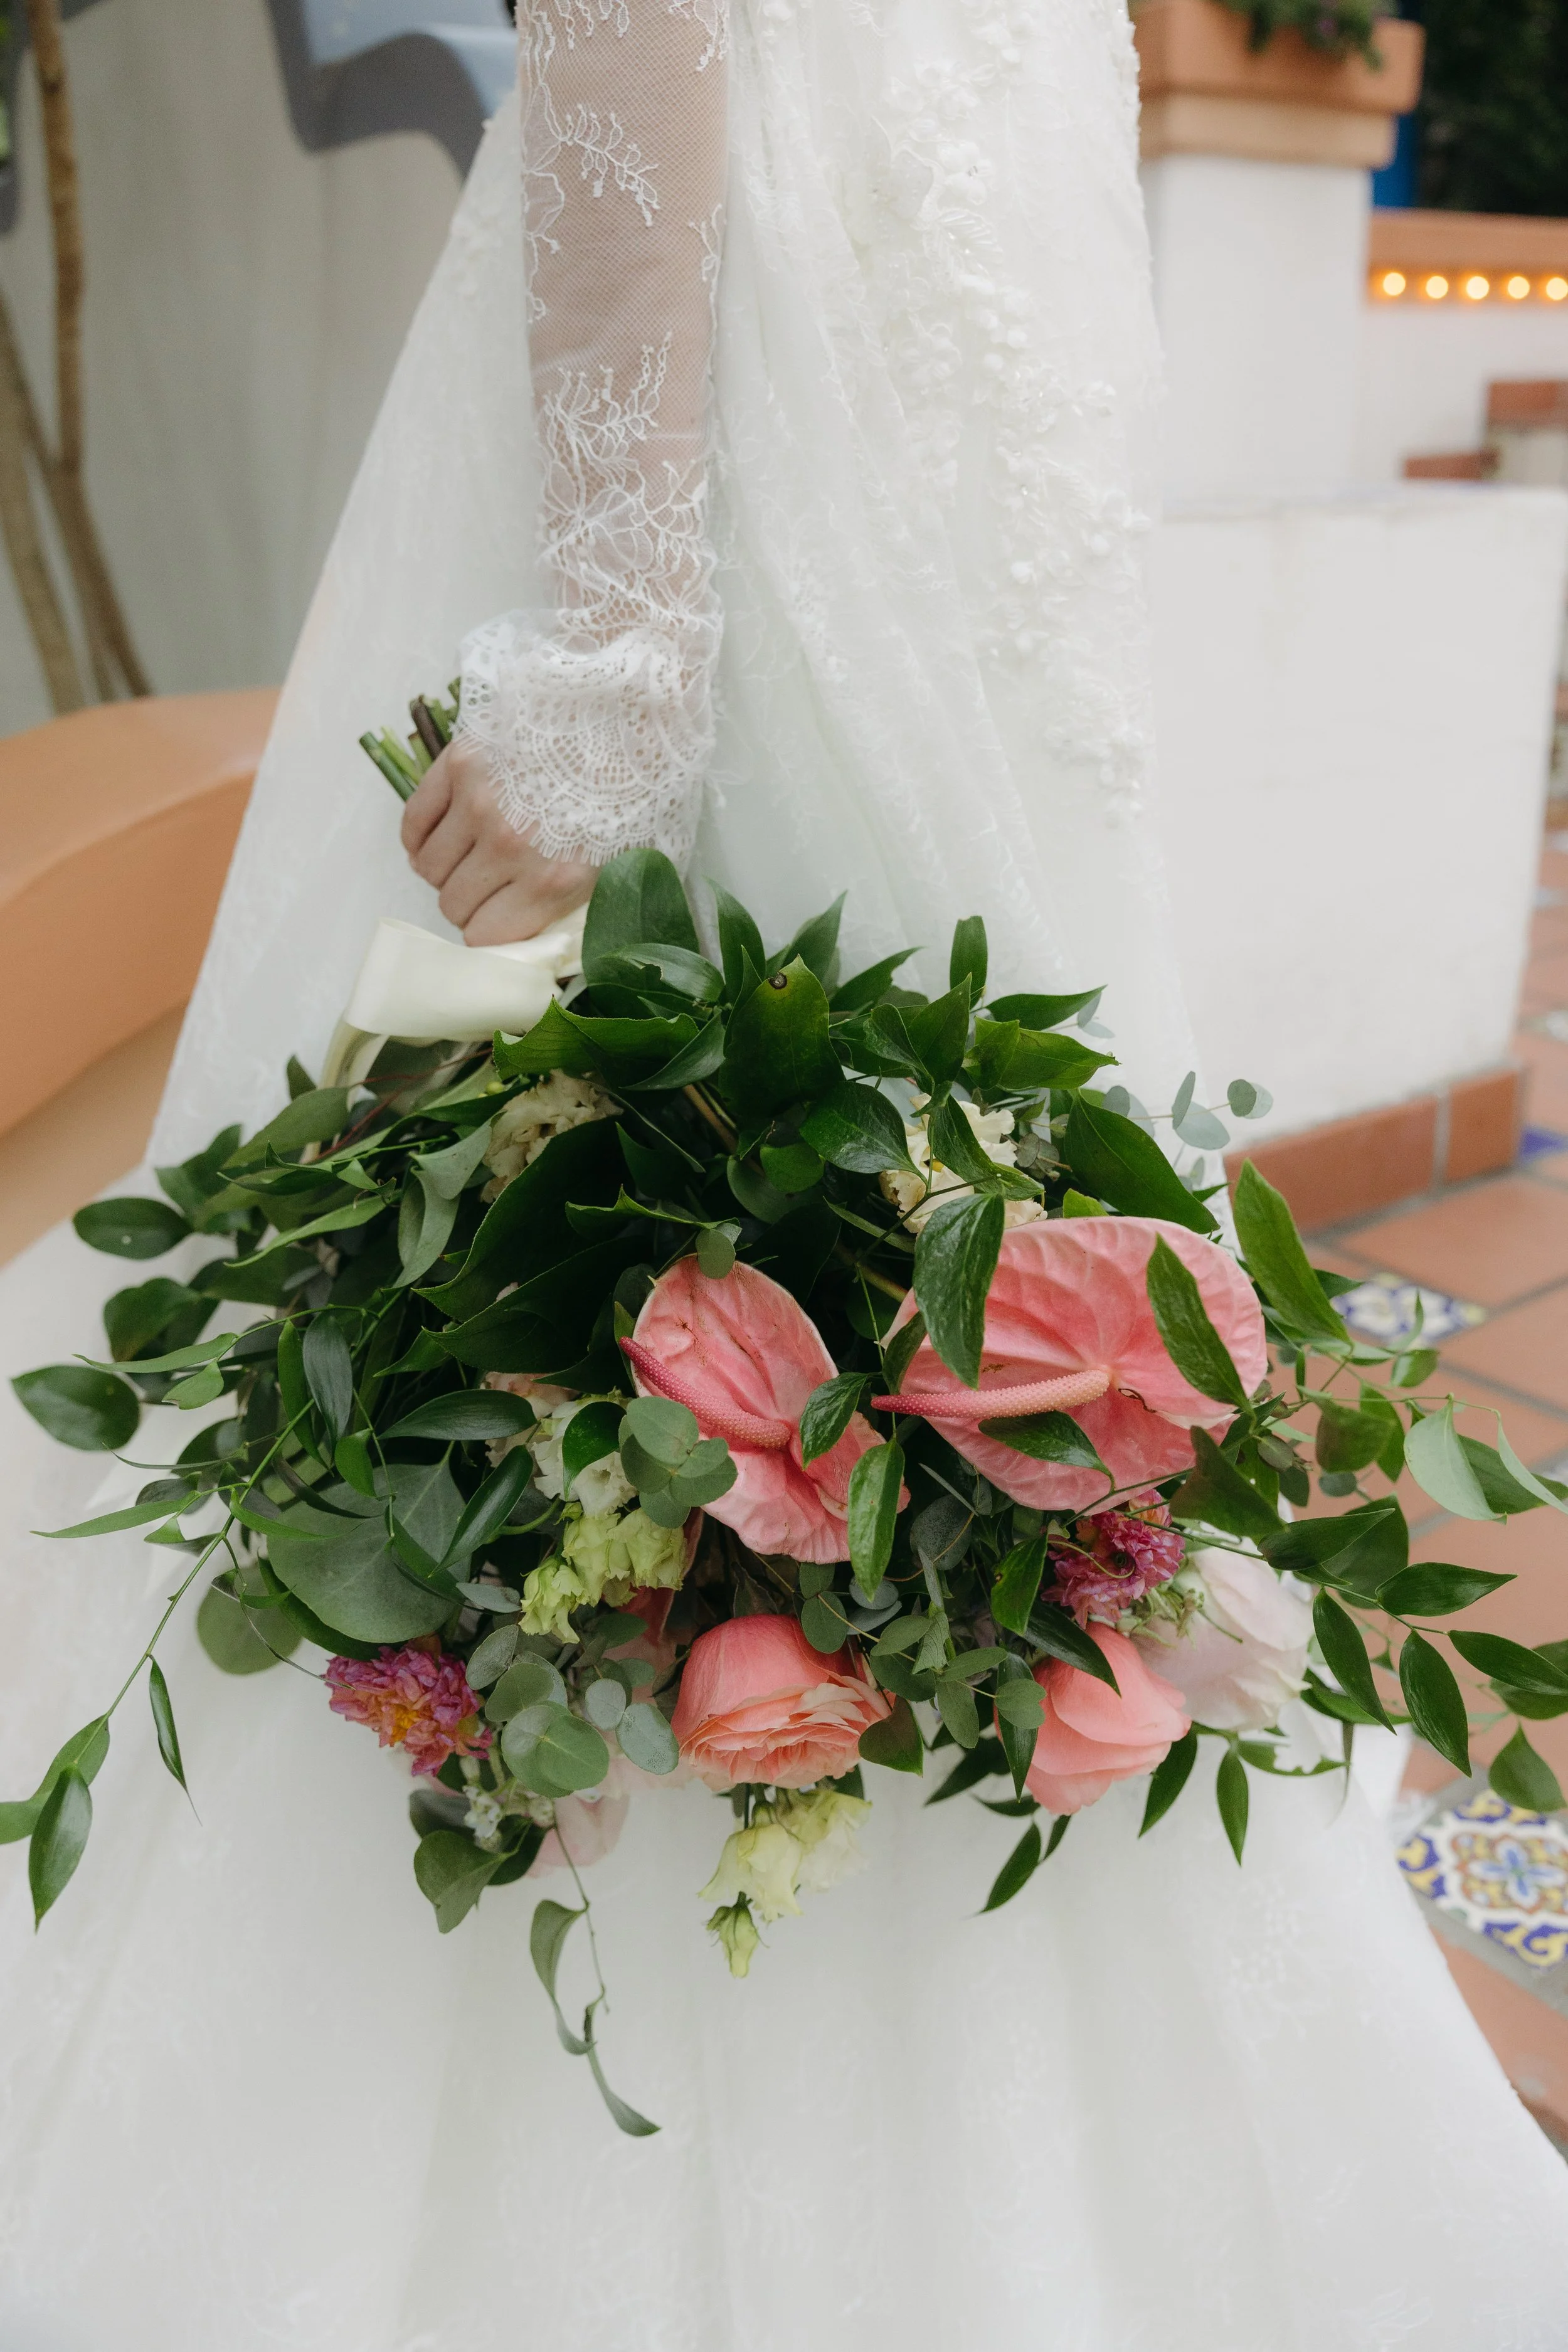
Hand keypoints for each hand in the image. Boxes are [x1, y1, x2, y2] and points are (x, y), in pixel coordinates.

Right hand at [401, 737, 598, 944]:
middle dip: (467, 900)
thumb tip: (507, 931)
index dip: (485, 927)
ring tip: (467, 852)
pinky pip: (413, 821)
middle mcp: (509, 845)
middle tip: (486, 881)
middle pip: (452, 904)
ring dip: (443, 868)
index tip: (496, 914)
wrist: (622, 727)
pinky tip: (442, 832)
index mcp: (550, 880)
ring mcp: (480, 803)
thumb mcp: (603, 868)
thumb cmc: (618, 800)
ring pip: (427, 867)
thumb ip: (556, 904)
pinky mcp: (459, 763)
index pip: (482, 936)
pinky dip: (419, 836)